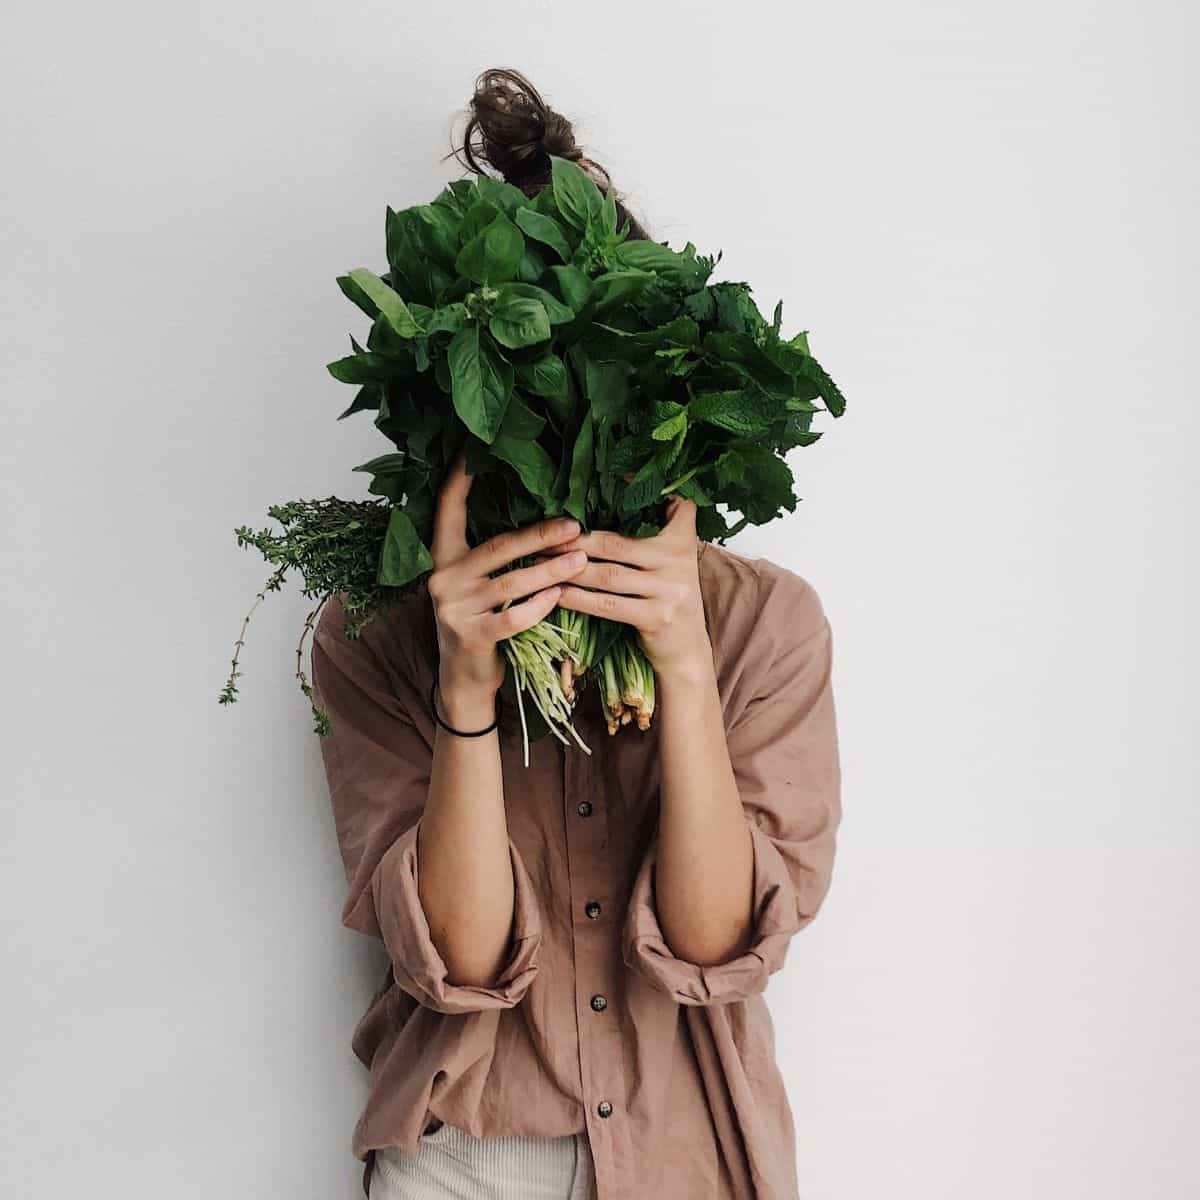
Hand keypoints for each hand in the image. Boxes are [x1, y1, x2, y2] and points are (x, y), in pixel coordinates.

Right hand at [428, 452, 588, 714]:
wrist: (464, 681)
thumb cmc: (481, 623)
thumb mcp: (477, 586)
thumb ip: (495, 558)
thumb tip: (544, 524)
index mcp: (443, 558)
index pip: (447, 510)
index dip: (459, 481)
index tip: (473, 451)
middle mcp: (443, 578)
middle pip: (497, 547)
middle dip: (540, 535)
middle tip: (575, 524)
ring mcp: (454, 608)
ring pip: (512, 583)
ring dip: (551, 571)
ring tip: (582, 560)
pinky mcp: (471, 636)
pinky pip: (513, 617)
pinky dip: (539, 606)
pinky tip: (560, 596)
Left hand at [550, 496, 710, 679]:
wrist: (687, 651)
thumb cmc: (667, 598)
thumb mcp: (672, 561)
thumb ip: (653, 533)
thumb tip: (611, 497)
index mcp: (682, 540)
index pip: (670, 505)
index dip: (637, 490)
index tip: (604, 478)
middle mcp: (678, 561)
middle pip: (617, 543)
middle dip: (576, 540)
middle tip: (544, 535)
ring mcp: (669, 590)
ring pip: (608, 574)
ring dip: (570, 568)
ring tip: (541, 562)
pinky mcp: (656, 618)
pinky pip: (608, 605)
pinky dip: (578, 599)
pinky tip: (557, 592)